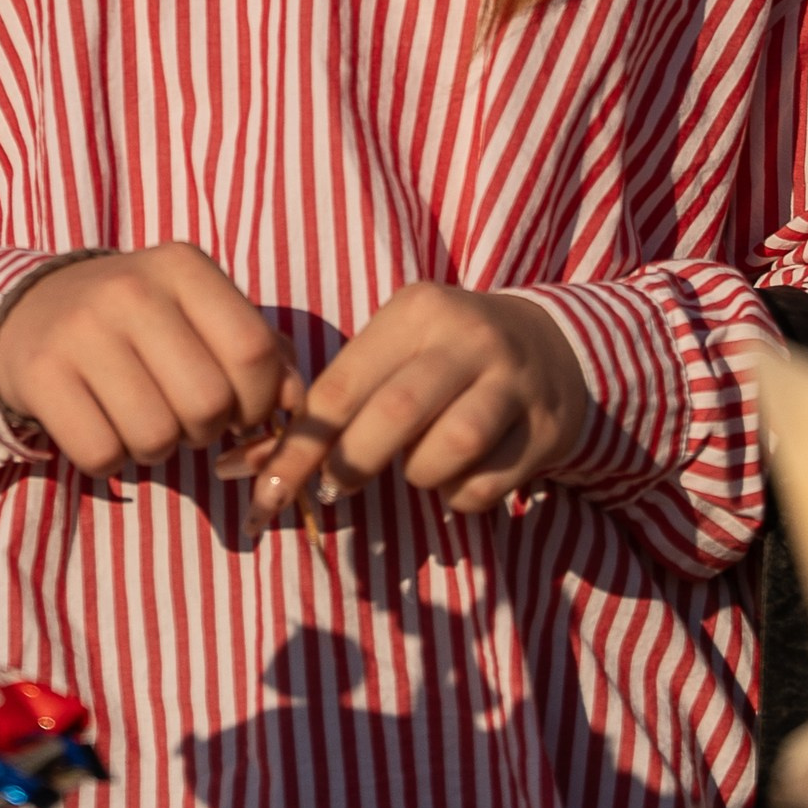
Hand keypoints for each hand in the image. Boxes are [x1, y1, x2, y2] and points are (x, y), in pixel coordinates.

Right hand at [0, 243, 295, 477]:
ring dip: (157, 449)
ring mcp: (80, 330)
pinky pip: (102, 455)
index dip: (259, 401)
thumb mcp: (200, 312)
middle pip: (207, 403)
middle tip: (185, 417)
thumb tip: (295, 403)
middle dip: (206, 431)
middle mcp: (130, 289)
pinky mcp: (40, 373)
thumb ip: (260, 350)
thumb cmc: (141, 322)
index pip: (252, 350)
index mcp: (182, 266)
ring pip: (156, 436)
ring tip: (143, 419)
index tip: (242, 410)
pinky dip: (111, 459)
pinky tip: (103, 425)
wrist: (34, 309)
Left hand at [241, 284, 588, 520]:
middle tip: (336, 487)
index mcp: (415, 311)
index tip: (266, 491)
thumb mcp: (397, 350)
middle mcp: (466, 337)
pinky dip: (460, 496)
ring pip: (447, 451)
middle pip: (394, 415)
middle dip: (352, 465)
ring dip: (419, 477)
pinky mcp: (546, 427)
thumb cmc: (444, 357)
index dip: (299, 446)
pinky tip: (460, 476)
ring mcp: (512, 381)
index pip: (342, 384)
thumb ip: (341, 398)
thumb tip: (256, 467)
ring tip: (418, 466)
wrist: (552, 345)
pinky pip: (487, 485)